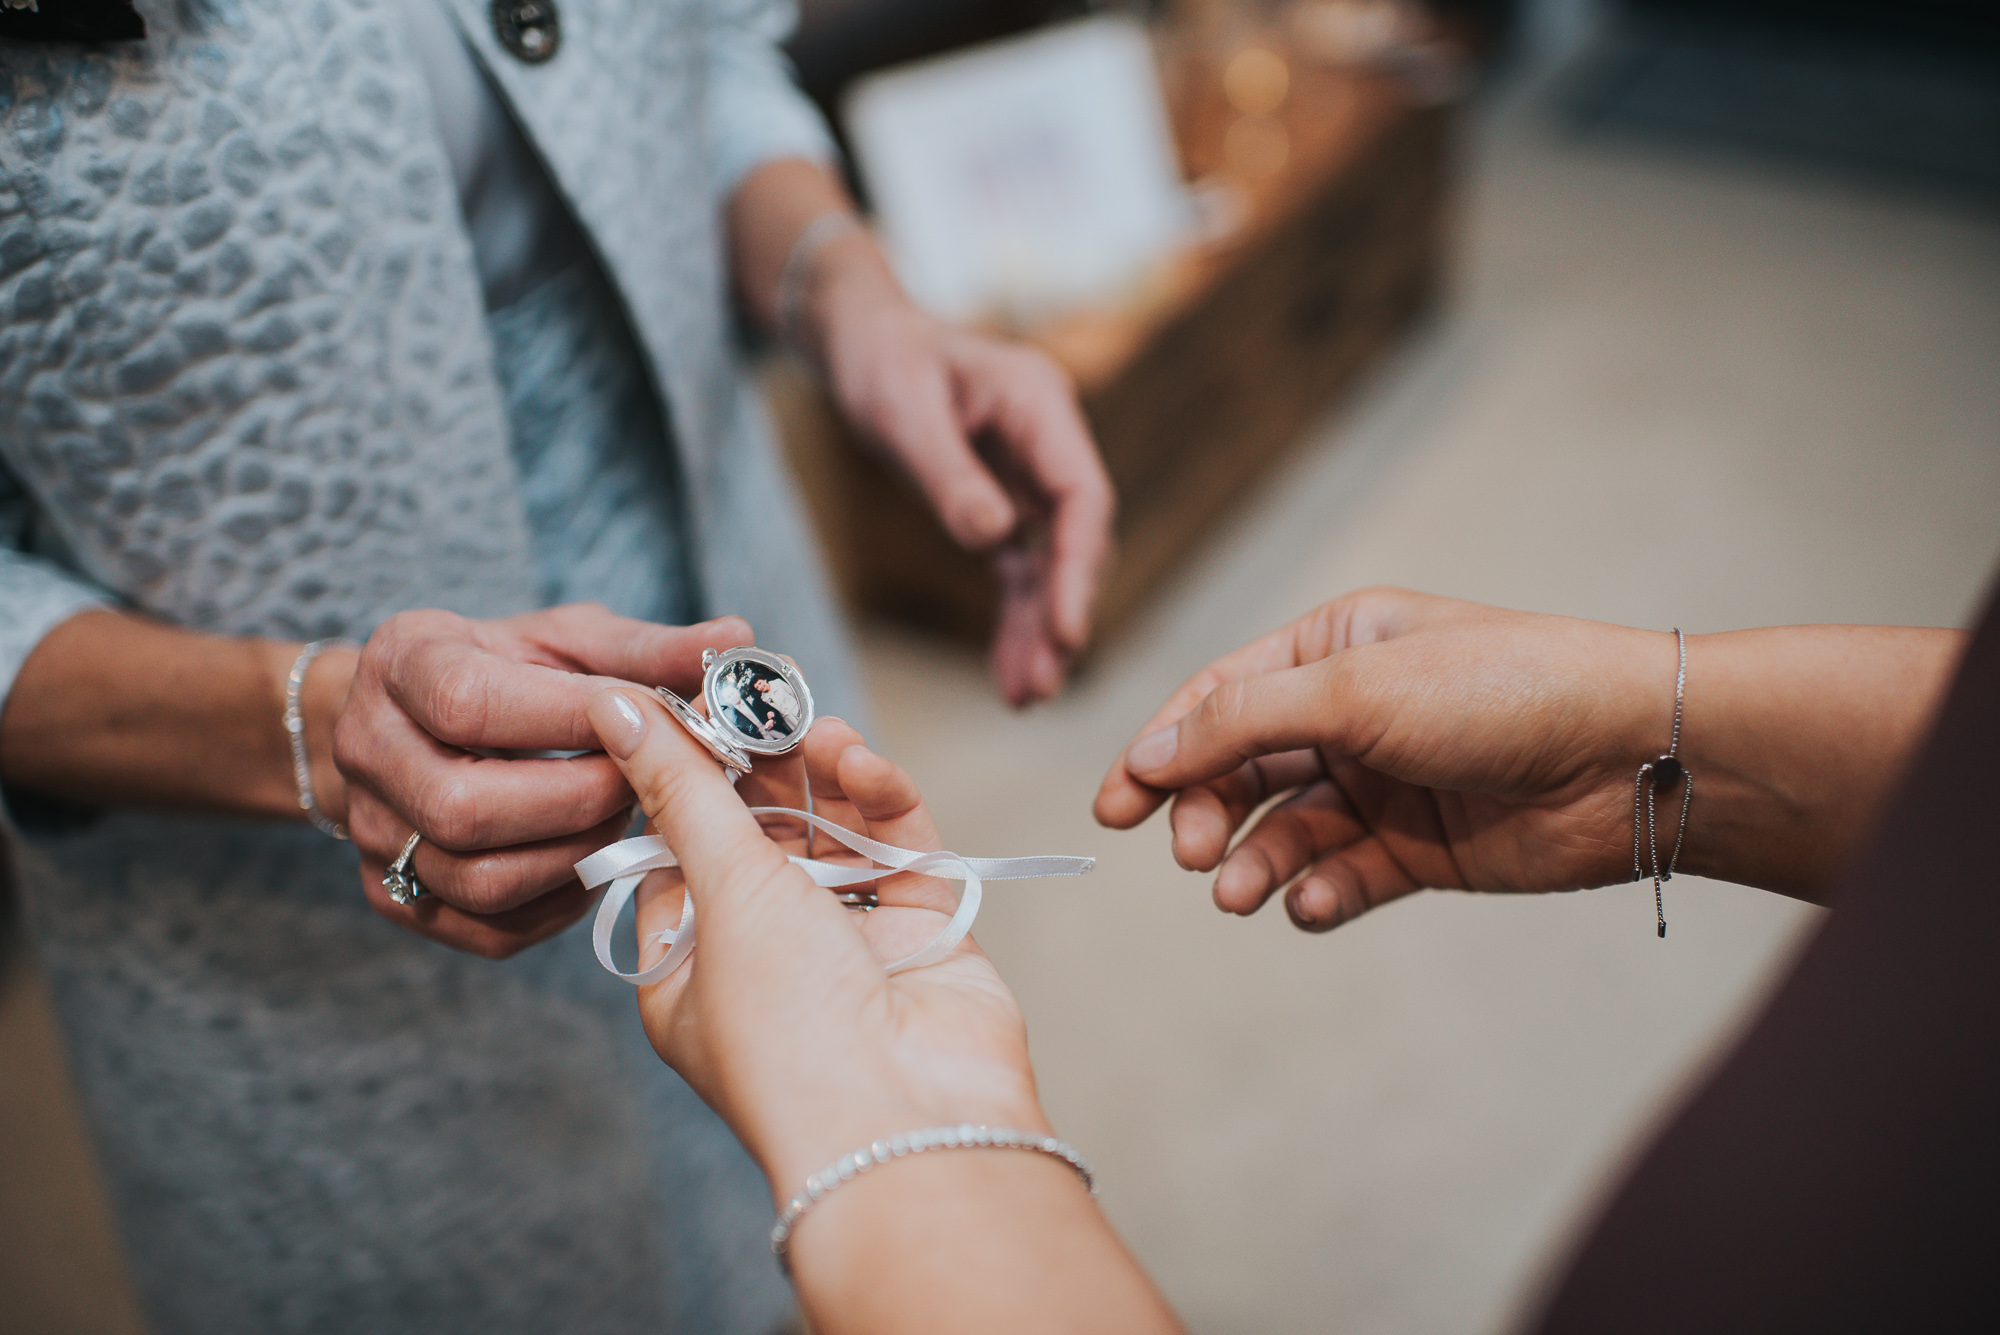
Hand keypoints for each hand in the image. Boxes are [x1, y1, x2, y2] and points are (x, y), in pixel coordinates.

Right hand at [328, 603, 751, 957]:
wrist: (411, 723)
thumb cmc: (504, 670)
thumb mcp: (564, 639)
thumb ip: (644, 649)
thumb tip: (739, 642)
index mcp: (402, 665)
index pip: (471, 706)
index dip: (571, 721)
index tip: (647, 719)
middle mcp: (367, 752)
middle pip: (468, 809)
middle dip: (579, 800)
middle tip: (644, 783)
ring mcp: (374, 834)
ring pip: (480, 880)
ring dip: (575, 855)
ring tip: (621, 818)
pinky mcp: (393, 898)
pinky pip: (487, 929)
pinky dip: (559, 904)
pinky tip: (591, 859)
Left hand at [583, 691, 1045, 1192]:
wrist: (909, 1121)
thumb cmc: (788, 1028)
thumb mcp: (719, 890)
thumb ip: (681, 787)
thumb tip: (615, 707)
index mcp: (689, 969)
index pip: (676, 850)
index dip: (685, 776)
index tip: (692, 702)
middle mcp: (767, 959)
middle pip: (761, 834)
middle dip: (764, 764)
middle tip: (764, 694)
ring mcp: (849, 947)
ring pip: (834, 833)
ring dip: (824, 775)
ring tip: (818, 726)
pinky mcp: (922, 935)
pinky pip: (900, 849)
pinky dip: (884, 802)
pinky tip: (866, 765)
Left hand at [814, 242, 1114, 706]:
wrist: (864, 342)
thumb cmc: (883, 358)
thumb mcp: (903, 409)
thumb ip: (949, 473)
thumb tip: (995, 536)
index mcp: (1041, 404)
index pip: (1082, 497)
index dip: (1080, 567)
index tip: (1068, 631)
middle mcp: (1050, 443)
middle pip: (1077, 540)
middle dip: (1064, 613)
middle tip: (1045, 683)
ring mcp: (1032, 477)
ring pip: (1054, 565)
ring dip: (1043, 629)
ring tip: (1029, 697)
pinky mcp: (1006, 504)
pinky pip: (1022, 570)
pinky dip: (1018, 619)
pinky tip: (1012, 674)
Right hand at [1094, 589, 1672, 931]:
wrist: (1632, 758)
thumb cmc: (1501, 690)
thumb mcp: (1356, 691)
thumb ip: (1241, 723)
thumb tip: (1148, 751)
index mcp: (1334, 648)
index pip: (1218, 698)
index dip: (1160, 749)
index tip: (1114, 807)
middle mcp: (1353, 713)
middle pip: (1242, 768)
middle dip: (1207, 812)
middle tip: (1192, 851)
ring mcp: (1385, 783)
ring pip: (1286, 830)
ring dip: (1254, 861)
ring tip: (1240, 892)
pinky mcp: (1420, 849)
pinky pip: (1343, 876)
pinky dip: (1316, 893)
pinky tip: (1307, 903)